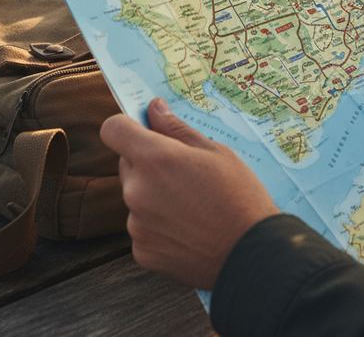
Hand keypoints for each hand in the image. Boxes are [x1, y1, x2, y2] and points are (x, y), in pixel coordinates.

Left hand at [99, 98, 278, 289]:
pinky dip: (159, 225)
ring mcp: (136, 224)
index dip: (126, 126)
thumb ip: (177, 129)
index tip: (143, 129)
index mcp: (154, 159)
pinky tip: (188, 229)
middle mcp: (137, 190)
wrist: (250, 255)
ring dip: (154, 195)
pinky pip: (143, 227)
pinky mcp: (142, 251)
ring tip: (192, 205)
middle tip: (184, 172)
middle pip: (127, 164)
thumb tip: (154, 108)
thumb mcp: (215, 151)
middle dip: (148, 162)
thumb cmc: (239, 196)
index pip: (113, 130)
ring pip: (137, 197)